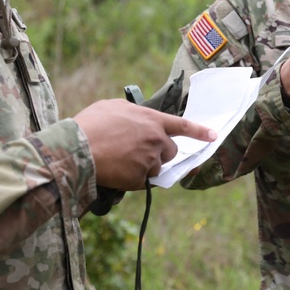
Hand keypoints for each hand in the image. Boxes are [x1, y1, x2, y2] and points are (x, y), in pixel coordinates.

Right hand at [74, 99, 216, 190]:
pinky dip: (132, 179)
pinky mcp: (140, 178)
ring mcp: (150, 160)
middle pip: (171, 151)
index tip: (214, 137)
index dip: (200, 132)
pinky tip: (116, 170)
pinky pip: (143, 181)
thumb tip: (138, 121)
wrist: (76, 148)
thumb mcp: (113, 107)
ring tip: (120, 160)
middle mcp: (156, 139)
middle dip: (160, 153)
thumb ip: (134, 114)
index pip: (184, 126)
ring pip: (156, 167)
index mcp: (152, 120)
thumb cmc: (90, 124)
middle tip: (138, 152)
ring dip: (144, 166)